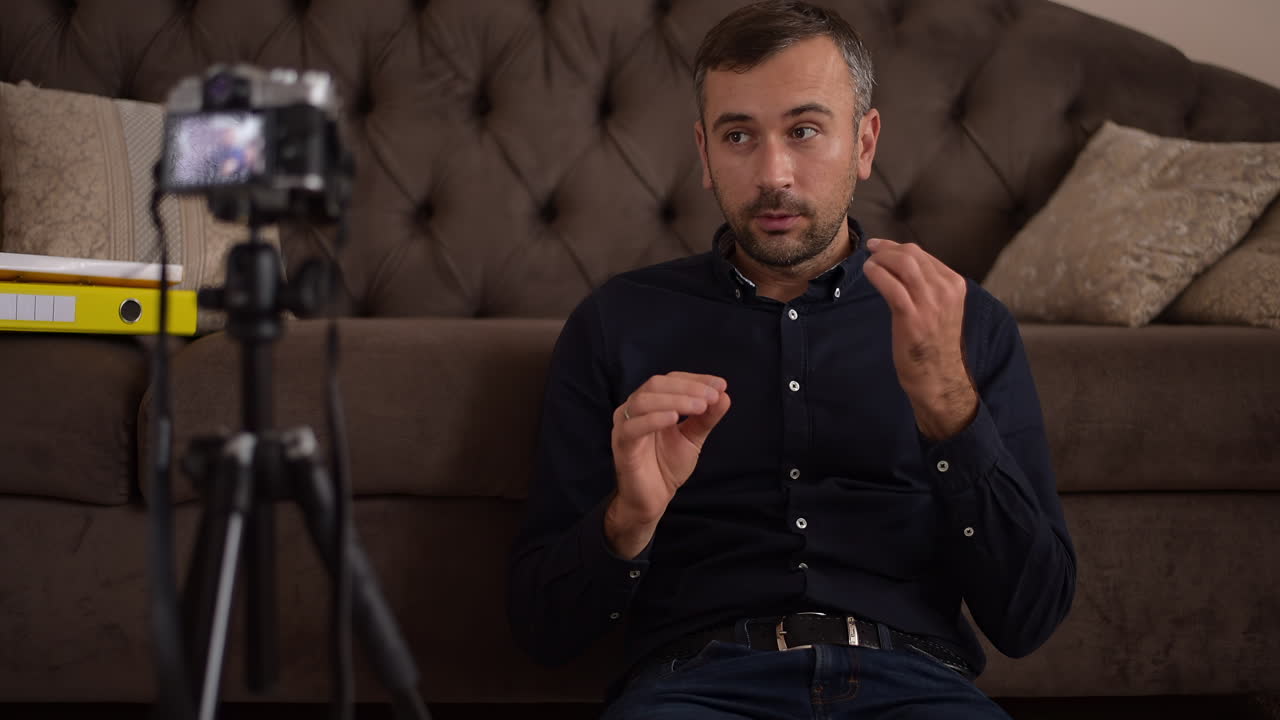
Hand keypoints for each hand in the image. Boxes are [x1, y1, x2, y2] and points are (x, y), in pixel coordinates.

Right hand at [605, 372, 730, 557]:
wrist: (652, 499)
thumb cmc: (667, 466)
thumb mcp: (693, 438)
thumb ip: (706, 418)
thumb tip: (724, 395)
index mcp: (652, 403)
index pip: (671, 380)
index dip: (696, 379)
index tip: (721, 385)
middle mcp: (635, 409)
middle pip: (656, 384)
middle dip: (687, 388)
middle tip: (712, 397)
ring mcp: (625, 425)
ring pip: (644, 401)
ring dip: (675, 400)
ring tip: (700, 407)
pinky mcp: (621, 444)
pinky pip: (633, 427)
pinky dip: (654, 419)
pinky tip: (674, 418)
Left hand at [863, 238, 977, 440]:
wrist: (939, 377)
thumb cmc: (935, 344)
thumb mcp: (941, 309)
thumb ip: (929, 287)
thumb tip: (902, 264)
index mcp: (955, 285)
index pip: (923, 254)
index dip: (897, 246)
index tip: (881, 247)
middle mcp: (946, 290)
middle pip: (912, 254)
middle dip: (887, 248)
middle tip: (871, 251)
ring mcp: (931, 303)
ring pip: (903, 264)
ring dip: (881, 259)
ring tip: (869, 264)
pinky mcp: (913, 317)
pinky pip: (891, 285)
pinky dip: (877, 273)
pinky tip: (869, 273)